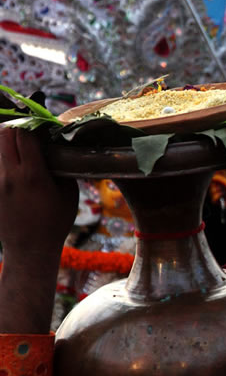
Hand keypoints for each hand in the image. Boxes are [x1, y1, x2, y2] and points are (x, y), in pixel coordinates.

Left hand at [0, 126, 77, 262]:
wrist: (30, 248)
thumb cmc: (54, 222)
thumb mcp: (69, 195)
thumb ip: (62, 169)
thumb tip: (58, 149)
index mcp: (32, 175)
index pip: (24, 135)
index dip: (34, 127)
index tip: (42, 130)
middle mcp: (9, 175)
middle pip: (4, 135)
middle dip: (16, 130)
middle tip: (28, 135)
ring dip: (6, 143)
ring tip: (19, 149)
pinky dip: (3, 159)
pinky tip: (12, 164)